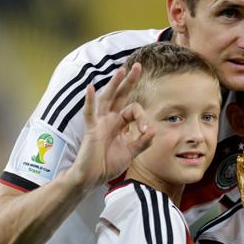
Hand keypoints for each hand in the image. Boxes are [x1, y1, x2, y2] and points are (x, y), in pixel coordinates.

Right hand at [70, 63, 154, 190]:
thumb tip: (154, 129)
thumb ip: (142, 142)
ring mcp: (100, 122)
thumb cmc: (108, 165)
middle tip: (138, 65)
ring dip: (114, 84)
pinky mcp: (91, 129)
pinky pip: (89, 113)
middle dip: (129, 81)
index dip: (143, 117)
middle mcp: (110, 119)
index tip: (146, 130)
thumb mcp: (131, 153)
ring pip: (107, 98)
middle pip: (120, 95)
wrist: (92, 178)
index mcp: (119, 123)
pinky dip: (89, 100)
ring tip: (121, 70)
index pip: (134, 110)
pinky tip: (91, 88)